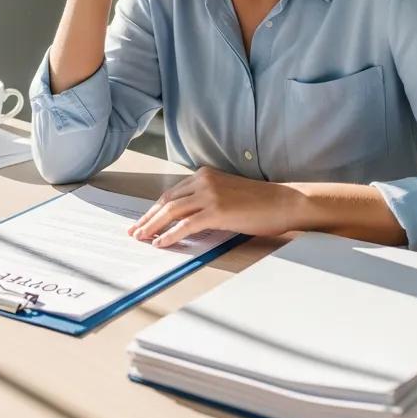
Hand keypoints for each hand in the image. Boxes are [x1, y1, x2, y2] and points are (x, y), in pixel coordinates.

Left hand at [127, 166, 302, 247]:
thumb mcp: (227, 194)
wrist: (283, 202)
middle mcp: (204, 180)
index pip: (172, 193)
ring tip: (141, 238)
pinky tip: (161, 243)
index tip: (143, 220)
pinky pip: (186, 224)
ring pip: (172, 211)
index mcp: (205, 174)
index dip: (155, 208)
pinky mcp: (217, 210)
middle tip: (134, 231)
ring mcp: (210, 194)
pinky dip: (170, 235)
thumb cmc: (259, 202)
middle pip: (167, 200)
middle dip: (148, 217)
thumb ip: (205, 200)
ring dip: (153, 226)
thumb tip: (184, 220)